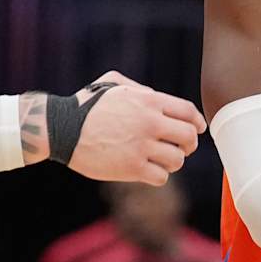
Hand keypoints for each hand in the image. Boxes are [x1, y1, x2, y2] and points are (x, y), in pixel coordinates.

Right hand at [65, 71, 206, 184]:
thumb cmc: (85, 105)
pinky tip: (148, 171)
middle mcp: (150, 123)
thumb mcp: (113, 84)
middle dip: (189, 144)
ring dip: (172, 162)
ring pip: (178, 160)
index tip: (199, 130)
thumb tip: (159, 100)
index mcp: (148, 101)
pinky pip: (161, 177)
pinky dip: (158, 176)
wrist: (61, 129)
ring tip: (161, 160)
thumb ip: (139, 89)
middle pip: (189, 137)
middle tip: (181, 148)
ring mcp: (142, 147)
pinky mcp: (132, 168)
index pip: (188, 112)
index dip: (198, 122)